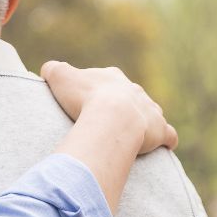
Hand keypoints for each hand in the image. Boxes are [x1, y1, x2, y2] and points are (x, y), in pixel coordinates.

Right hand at [41, 62, 177, 154]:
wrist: (113, 118)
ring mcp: (151, 110)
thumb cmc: (84, 98)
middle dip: (123, 106)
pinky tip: (163, 147)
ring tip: (133, 136)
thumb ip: (53, 70)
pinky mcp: (160, 131)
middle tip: (108, 122)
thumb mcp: (59, 77)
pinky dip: (166, 140)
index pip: (108, 80)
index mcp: (113, 78)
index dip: (99, 90)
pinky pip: (168, 135)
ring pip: (152, 113)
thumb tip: (48, 69)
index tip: (89, 101)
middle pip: (131, 96)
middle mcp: (135, 91)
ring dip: (146, 122)